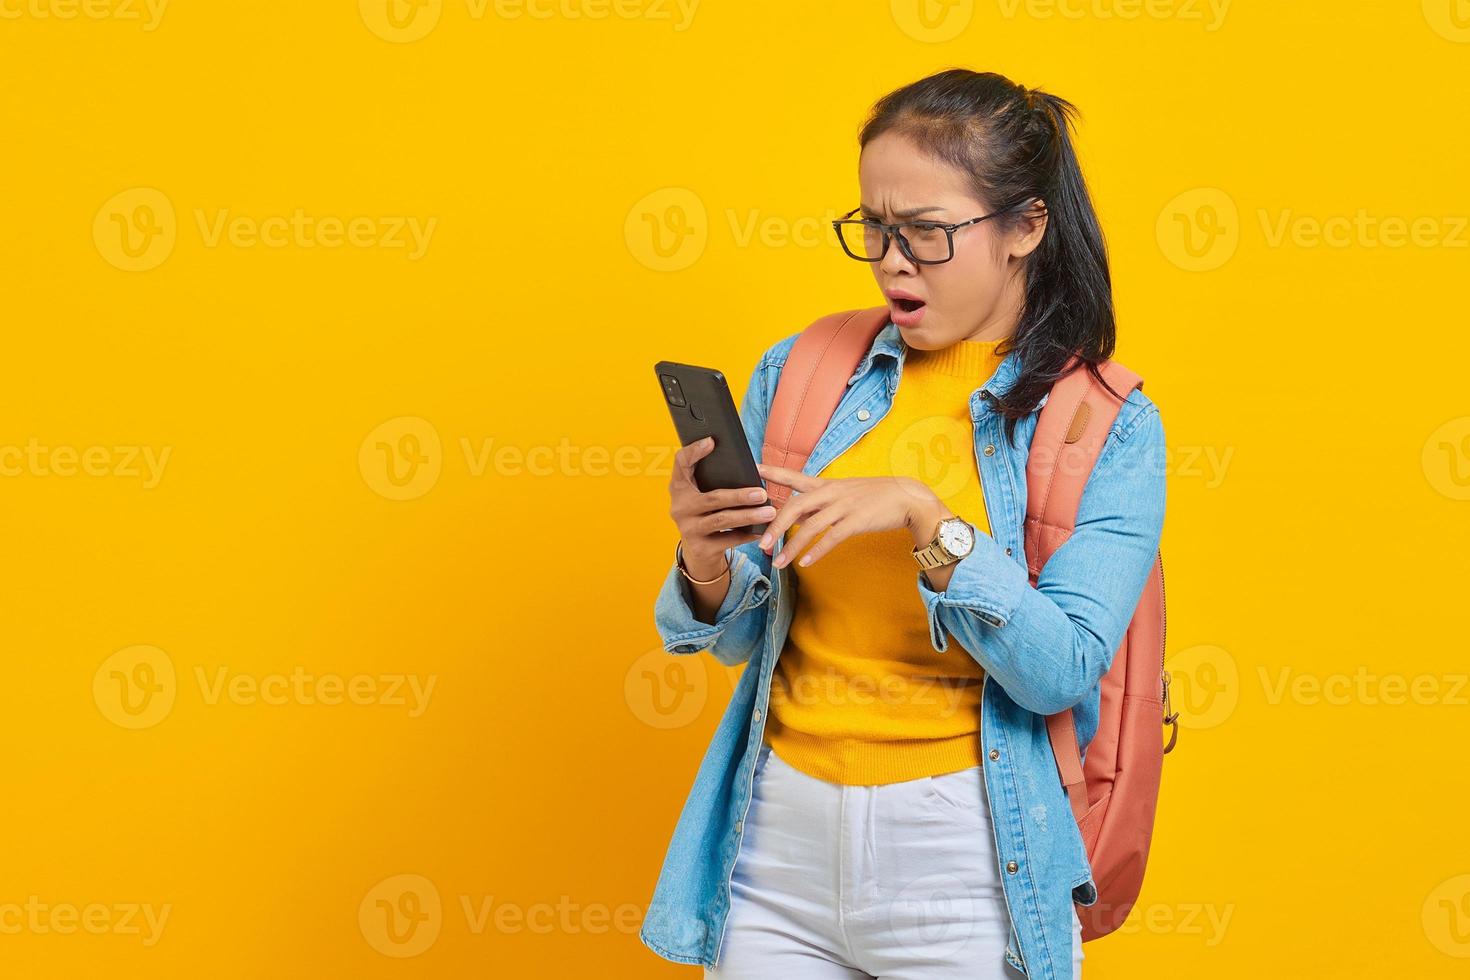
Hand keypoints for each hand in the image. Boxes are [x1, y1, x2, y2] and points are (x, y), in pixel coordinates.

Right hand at [667, 436, 774, 577]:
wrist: (699, 552)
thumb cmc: (706, 514)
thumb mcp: (702, 495)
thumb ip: (713, 479)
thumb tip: (746, 466)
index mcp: (679, 488)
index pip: (680, 463)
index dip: (694, 451)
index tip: (711, 441)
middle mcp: (679, 507)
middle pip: (712, 498)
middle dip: (739, 496)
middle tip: (762, 493)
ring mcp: (688, 529)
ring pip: (722, 520)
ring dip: (749, 516)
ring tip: (770, 512)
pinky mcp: (700, 548)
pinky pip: (729, 540)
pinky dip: (747, 534)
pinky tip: (763, 530)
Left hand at [755, 462, 947, 568]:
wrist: (908, 498)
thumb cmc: (874, 497)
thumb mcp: (844, 494)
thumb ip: (820, 504)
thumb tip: (797, 515)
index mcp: (827, 484)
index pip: (794, 477)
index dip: (773, 473)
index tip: (753, 469)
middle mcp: (832, 493)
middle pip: (795, 507)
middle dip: (775, 527)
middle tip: (761, 544)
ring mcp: (844, 507)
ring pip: (811, 527)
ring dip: (792, 546)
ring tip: (779, 562)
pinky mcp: (857, 521)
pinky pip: (832, 538)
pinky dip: (817, 551)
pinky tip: (806, 562)